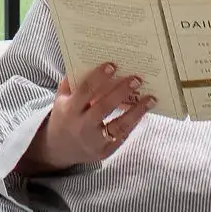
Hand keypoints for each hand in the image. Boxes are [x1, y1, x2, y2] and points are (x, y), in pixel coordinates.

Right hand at [26, 63, 154, 172]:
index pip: (85, 91)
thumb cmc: (64, 116)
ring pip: (118, 125)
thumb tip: (88, 60)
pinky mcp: (105, 151)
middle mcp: (82, 126)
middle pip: (104, 107)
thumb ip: (72, 82)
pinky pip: (122, 136)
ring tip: (151, 98)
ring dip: (136, 111)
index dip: (98, 77)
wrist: (59, 149)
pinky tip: (144, 112)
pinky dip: (133, 123)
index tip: (112, 65)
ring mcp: (94, 141)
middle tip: (137, 79)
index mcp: (69, 110)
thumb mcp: (62, 99)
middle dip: (121, 92)